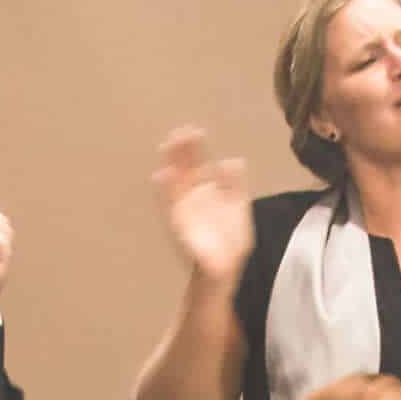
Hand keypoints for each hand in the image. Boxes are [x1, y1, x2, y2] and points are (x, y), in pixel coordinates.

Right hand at [154, 126, 250, 284]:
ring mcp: (186, 208)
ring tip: (167, 145)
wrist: (225, 269)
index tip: (194, 130)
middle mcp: (194, 196)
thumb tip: (234, 160)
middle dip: (182, 150)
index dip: (196, 148)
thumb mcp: (238, 208)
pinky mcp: (180, 223)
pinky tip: (162, 174)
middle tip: (179, 131)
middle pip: (186, 168)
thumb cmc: (231, 241)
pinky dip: (166, 190)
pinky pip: (171, 204)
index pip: (200, 163)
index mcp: (209, 190)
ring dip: (171, 164)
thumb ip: (236, 186)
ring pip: (176, 181)